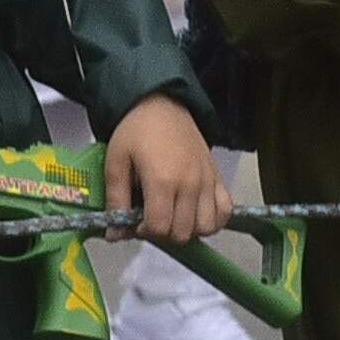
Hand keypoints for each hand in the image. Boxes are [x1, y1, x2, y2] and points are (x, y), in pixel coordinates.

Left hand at [104, 97, 228, 254]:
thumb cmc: (135, 132)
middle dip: (162, 233)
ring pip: (206, 227)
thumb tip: (114, 234)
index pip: (160, 227)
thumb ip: (116, 200)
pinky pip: (225, 212)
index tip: (135, 221)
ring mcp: (208, 182)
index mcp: (162, 180)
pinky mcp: (218, 178)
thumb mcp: (115, 162)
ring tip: (171, 215)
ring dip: (187, 229)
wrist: (162, 106)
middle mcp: (191, 184)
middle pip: (183, 232)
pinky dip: (212, 220)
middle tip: (150, 217)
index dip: (144, 231)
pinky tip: (194, 213)